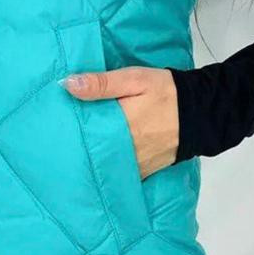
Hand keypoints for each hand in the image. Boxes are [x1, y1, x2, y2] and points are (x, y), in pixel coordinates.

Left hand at [59, 66, 178, 177]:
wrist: (201, 112)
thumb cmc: (166, 92)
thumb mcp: (134, 79)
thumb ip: (102, 83)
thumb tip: (67, 85)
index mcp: (121, 126)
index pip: (84, 133)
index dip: (67, 133)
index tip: (52, 129)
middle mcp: (126, 150)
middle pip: (92, 154)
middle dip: (76, 149)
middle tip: (57, 144)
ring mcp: (137, 164)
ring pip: (106, 167)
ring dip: (92, 161)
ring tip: (72, 155)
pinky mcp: (145, 171)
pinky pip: (122, 174)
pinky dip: (110, 170)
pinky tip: (99, 164)